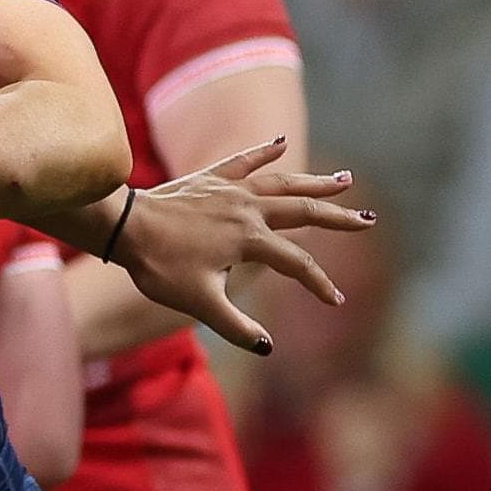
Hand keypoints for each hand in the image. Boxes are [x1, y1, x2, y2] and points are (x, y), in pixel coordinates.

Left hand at [106, 139, 372, 353]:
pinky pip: (243, 161)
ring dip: (314, 182)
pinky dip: (263, 152)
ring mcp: (229, 189)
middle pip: (302, 211)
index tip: (335, 301)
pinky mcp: (210, 178)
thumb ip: (234, 326)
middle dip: (337, 218)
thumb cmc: (158, 266)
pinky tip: (280, 142)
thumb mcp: (198, 303)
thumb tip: (268, 348)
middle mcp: (246, 208)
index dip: (318, 284)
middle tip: (368, 221)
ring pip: (282, 182)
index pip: (296, 263)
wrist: (123, 227)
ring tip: (345, 178)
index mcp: (248, 239)